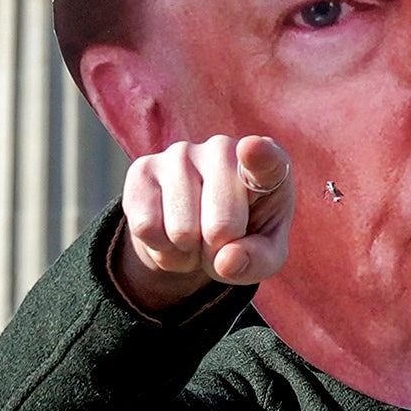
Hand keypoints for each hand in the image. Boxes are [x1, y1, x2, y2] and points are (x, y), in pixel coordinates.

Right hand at [111, 135, 290, 309]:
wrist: (197, 231)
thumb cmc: (242, 237)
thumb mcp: (264, 257)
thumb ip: (257, 260)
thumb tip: (226, 261)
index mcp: (267, 165)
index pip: (265, 158)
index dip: (258, 155)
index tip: (251, 149)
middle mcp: (224, 149)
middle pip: (221, 225)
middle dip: (218, 250)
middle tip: (218, 239)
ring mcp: (180, 153)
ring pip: (181, 230)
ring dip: (187, 250)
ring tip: (195, 235)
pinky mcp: (143, 168)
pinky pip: (146, 227)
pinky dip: (159, 247)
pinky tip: (169, 230)